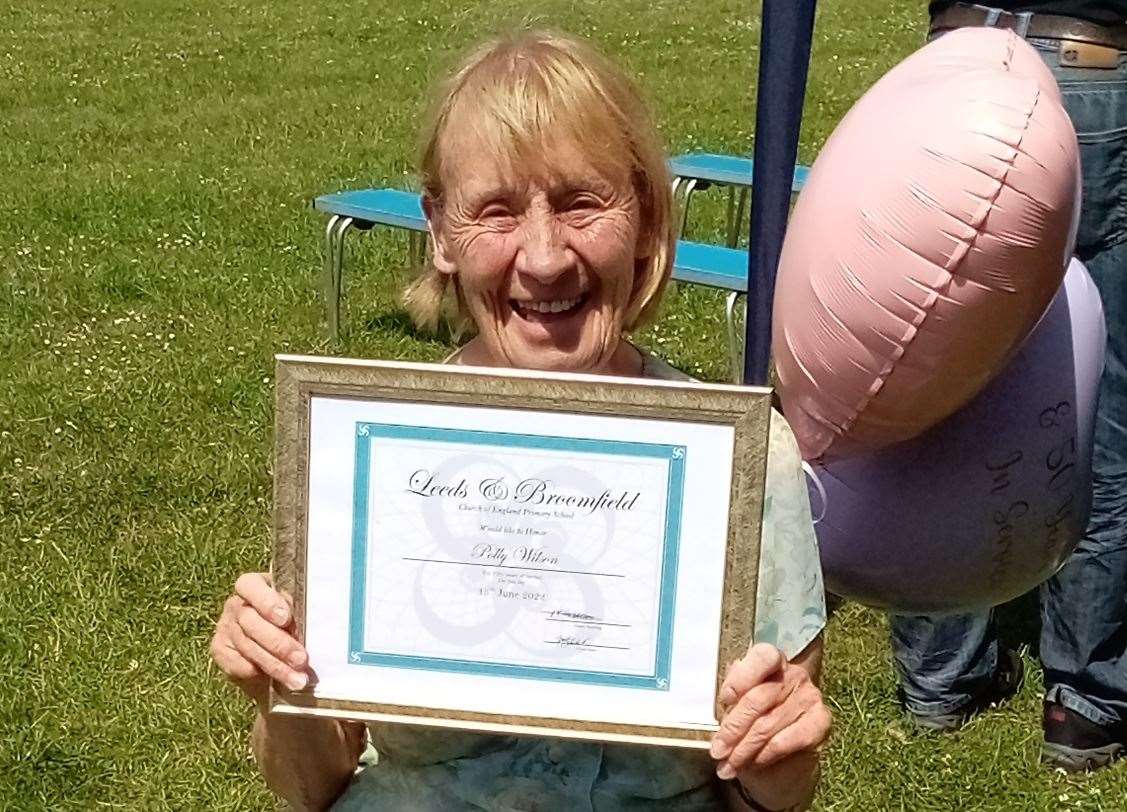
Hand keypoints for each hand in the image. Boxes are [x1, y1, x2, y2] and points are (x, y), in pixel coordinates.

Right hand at [210, 572, 310, 706]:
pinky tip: (274, 680)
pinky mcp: (220, 649)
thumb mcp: (299, 612)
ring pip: (247, 646)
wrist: (278, 653)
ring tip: (298, 679)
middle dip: (278, 643)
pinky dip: (256, 672)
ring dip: (275, 665)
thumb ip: (299, 613)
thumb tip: (314, 627)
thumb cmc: (296, 623)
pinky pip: (235, 663)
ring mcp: (225, 626)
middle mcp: (237, 603)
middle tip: (301, 659)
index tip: (285, 618)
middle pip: (250, 621)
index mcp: (256, 585)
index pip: (249, 585)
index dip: (266, 602)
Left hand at [709, 643, 830, 785]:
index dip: (741, 678)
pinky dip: (764, 754)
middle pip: (758, 699)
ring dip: (743, 749)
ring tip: (728, 764)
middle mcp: (795, 675)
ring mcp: (810, 697)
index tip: (725, 700)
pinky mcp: (821, 722)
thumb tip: (726, 699)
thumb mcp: (737, 707)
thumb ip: (732, 698)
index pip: (762, 658)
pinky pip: (785, 741)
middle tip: (717, 750)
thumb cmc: (754, 723)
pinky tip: (753, 763)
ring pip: (767, 725)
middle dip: (733, 728)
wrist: (783, 758)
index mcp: (773, 661)